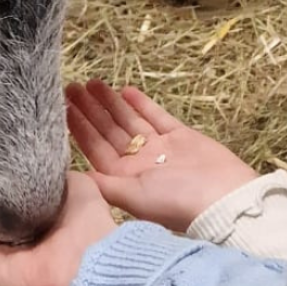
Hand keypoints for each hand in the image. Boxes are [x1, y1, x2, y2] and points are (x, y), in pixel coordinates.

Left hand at [66, 80, 255, 233]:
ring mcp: (161, 150)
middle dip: (91, 110)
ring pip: (129, 121)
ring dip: (111, 103)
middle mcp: (140, 164)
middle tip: (72, 87)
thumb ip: (104, 184)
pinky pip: (157, 117)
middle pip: (109, 131)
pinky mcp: (182, 137)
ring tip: (92, 83)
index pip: (95, 148)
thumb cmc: (177, 202)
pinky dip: (142, 105)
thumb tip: (72, 178)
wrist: (224, 199)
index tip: (62, 107)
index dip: (78, 127)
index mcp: (125, 179)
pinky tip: (126, 90)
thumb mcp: (133, 196)